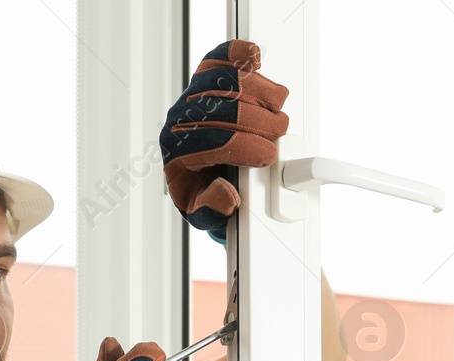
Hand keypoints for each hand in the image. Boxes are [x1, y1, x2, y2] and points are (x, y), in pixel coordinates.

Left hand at [160, 39, 290, 243]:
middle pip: (224, 110)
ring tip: (277, 110)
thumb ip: (213, 210)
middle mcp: (180, 118)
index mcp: (176, 151)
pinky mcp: (205, 76)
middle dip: (259, 123)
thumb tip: (227, 196)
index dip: (246, 148)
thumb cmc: (200, 190)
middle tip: (277, 136)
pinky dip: (239, 54)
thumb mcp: (202, 213)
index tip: (268, 156)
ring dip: (260, 93)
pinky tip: (255, 60)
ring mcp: (192, 94)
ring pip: (226, 80)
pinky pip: (219, 57)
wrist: (196, 168)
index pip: (212, 142)